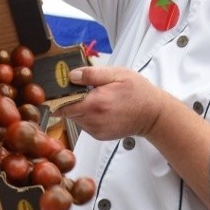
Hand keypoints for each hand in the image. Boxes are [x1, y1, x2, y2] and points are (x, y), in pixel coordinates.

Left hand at [67, 66, 209, 209]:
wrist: (153, 114)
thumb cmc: (138, 92)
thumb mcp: (117, 74)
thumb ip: (92, 74)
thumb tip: (71, 75)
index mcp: (96, 103)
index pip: (62, 105)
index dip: (56, 96)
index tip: (56, 88)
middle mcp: (94, 120)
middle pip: (66, 111)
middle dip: (69, 99)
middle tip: (79, 88)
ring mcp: (96, 130)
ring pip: (74, 117)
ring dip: (78, 106)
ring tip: (93, 97)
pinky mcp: (99, 135)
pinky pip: (83, 123)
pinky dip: (86, 114)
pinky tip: (99, 107)